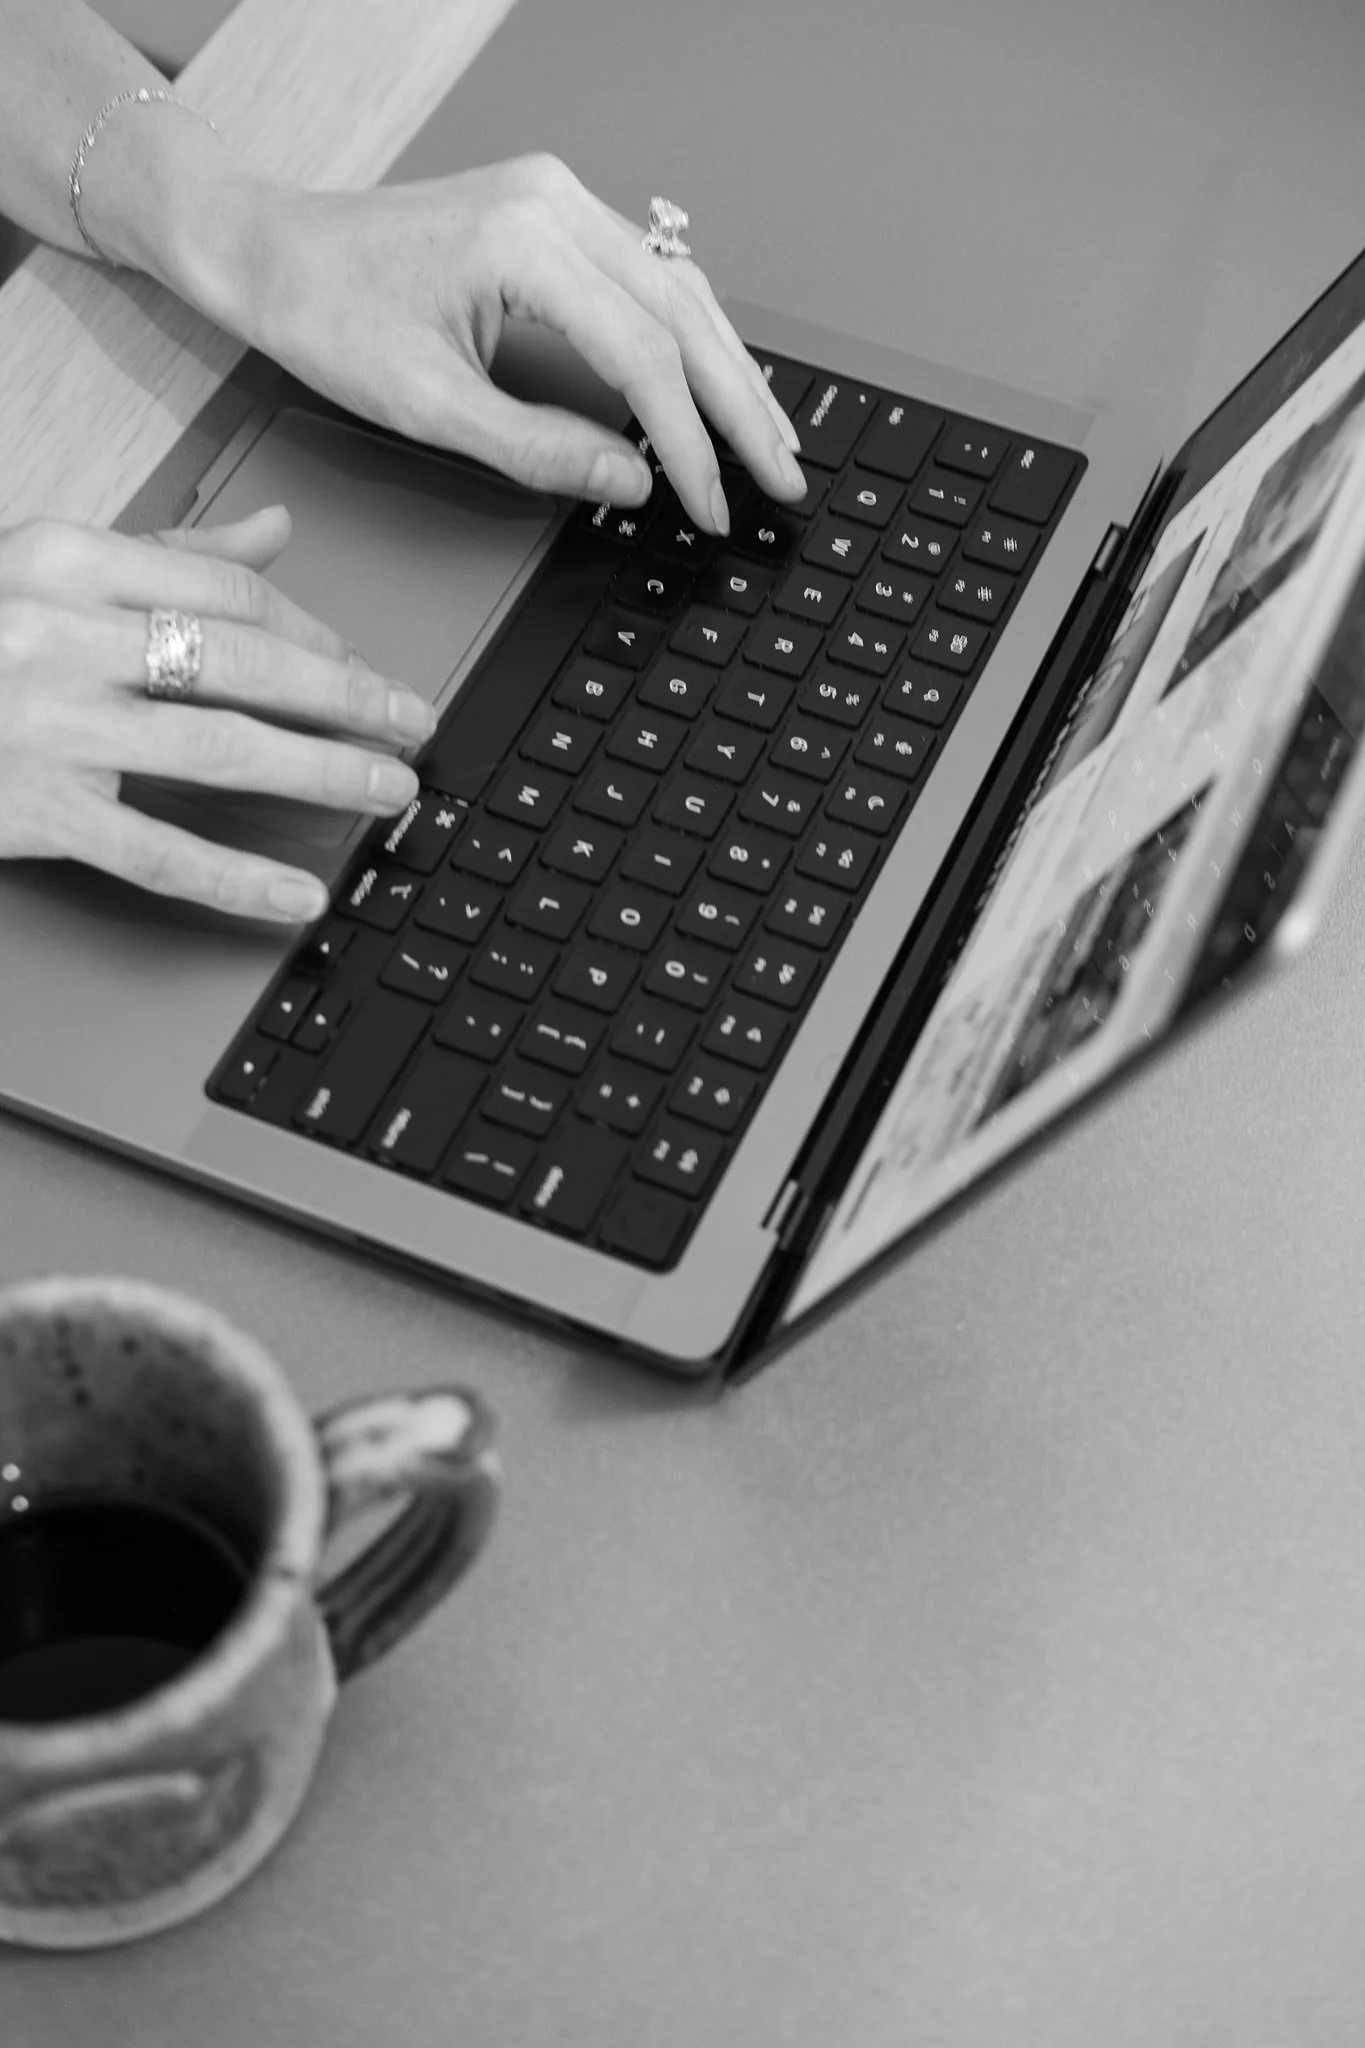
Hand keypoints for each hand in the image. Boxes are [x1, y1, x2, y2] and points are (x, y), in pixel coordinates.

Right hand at [0, 508, 432, 920]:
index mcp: (63, 559)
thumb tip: (276, 532)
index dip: (316, 635)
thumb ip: (161, 555)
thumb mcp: (36, 572)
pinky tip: (298, 894)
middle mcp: (59, 634)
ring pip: (222, 748)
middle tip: (414, 723)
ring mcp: (47, 725)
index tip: (362, 666)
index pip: (229, 594)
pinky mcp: (33, 811)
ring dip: (325, 772)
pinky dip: (237, 878)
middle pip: (246, 663)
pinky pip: (156, 851)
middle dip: (350, 697)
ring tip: (390, 791)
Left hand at [238, 155, 805, 534]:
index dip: (690, 444)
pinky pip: (651, 279)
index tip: (712, 506)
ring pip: (681, 291)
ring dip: (730, 371)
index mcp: (524, 242)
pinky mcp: (554, 217)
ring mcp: (559, 202)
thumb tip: (629, 482)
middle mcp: (555, 205)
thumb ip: (537, 450)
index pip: (643, 356)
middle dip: (741, 408)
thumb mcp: (428, 406)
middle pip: (685, 315)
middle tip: (784, 479)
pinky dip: (692, 338)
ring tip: (771, 440)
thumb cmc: (327, 312)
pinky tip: (719, 383)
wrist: (271, 250)